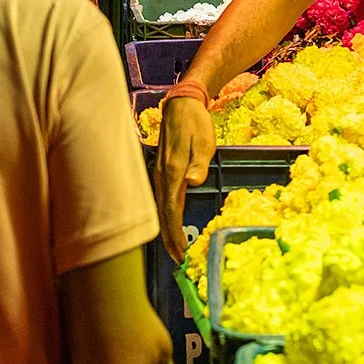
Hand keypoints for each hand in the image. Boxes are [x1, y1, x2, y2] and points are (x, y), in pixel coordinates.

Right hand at [156, 94, 215, 261]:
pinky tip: (169, 224)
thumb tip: (193, 182)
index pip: (172, 209)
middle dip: (169, 239)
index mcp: (172, 170)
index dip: (175, 233)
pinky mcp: (161, 171)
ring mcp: (159, 174)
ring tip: (174, 249)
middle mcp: (162, 175)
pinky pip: (160, 200)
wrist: (181, 104)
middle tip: (178, 260)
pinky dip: (165, 217)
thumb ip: (199, 163)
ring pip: (159, 209)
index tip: (180, 252)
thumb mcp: (204, 140)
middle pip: (163, 214)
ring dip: (166, 230)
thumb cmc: (195, 122)